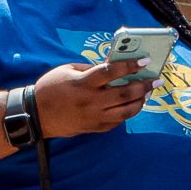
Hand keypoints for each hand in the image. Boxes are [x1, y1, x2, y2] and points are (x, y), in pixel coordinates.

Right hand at [33, 60, 152, 138]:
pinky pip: (117, 122)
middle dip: (143, 86)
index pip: (111, 72)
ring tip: (147, 93)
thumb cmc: (50, 88)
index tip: (145, 61)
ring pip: (125, 111)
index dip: (130, 66)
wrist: (36, 115)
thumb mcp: (67, 71)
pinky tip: (133, 105)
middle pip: (124, 94)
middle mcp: (90, 101)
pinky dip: (127, 113)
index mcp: (82, 84)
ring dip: (140, 101)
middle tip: (155, 80)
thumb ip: (91, 68)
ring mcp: (93, 117)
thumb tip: (113, 66)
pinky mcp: (93, 128)